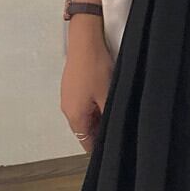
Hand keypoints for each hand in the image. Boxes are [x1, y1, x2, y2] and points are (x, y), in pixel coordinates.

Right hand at [60, 14, 112, 152]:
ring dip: (100, 116)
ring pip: (86, 116)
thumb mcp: (108, 95)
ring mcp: (69, 97)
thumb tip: (115, 131)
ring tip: (117, 110)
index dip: (101, 148)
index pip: (86, 142)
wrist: (85, 41)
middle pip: (86, 129)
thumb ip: (110, 116)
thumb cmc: (94, 67)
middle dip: (102, 131)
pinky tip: (109, 97)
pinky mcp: (73, 87)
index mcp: (75, 116)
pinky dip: (96, 105)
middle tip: (120, 128)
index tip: (113, 149)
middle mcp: (68, 109)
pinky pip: (84, 103)